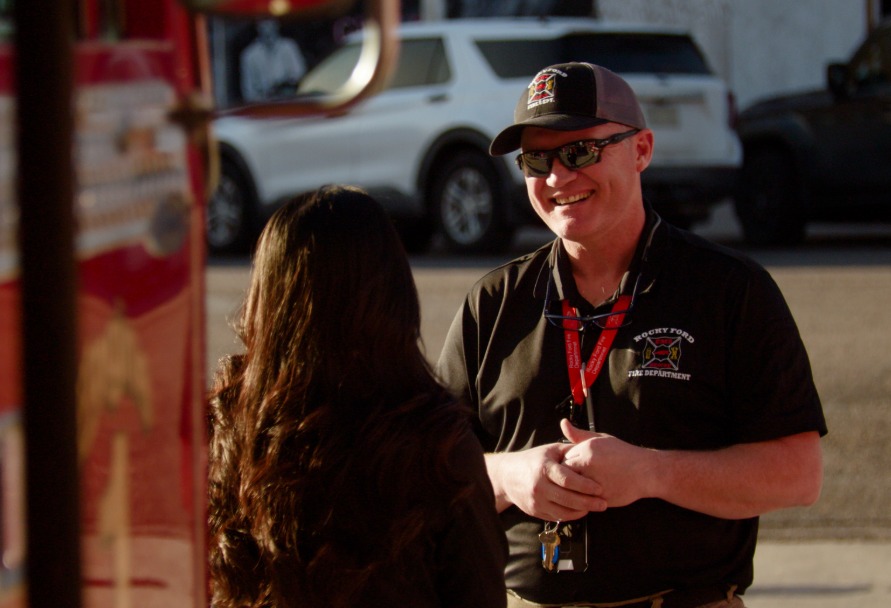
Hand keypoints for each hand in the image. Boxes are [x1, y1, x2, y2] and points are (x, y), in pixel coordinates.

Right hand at [488, 440, 605, 520]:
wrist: (507, 475)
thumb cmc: (534, 460)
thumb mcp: (550, 450)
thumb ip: (570, 450)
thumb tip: (591, 448)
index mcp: (544, 468)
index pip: (568, 480)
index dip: (585, 485)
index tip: (600, 488)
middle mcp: (539, 486)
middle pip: (568, 499)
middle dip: (588, 502)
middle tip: (603, 504)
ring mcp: (536, 501)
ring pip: (563, 512)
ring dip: (582, 511)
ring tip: (595, 508)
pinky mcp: (535, 511)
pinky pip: (557, 517)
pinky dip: (571, 515)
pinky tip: (581, 511)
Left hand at [560, 419, 656, 508]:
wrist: (646, 472)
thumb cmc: (623, 454)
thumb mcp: (602, 439)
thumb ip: (580, 434)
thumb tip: (563, 423)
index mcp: (587, 448)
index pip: (564, 457)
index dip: (567, 463)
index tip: (574, 466)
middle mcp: (588, 463)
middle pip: (565, 472)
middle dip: (569, 476)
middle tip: (578, 478)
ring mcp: (593, 481)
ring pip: (572, 487)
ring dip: (575, 488)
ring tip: (584, 486)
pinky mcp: (599, 497)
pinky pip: (583, 499)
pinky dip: (584, 498)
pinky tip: (592, 493)